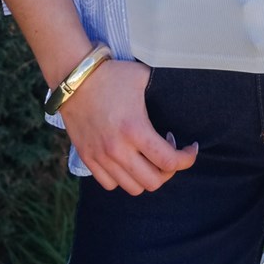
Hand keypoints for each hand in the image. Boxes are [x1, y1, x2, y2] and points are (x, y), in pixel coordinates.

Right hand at [57, 58, 198, 194]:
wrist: (74, 79)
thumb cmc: (112, 75)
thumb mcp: (144, 77)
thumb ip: (165, 89)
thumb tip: (186, 93)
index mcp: (135, 129)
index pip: (170, 162)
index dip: (187, 159)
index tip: (190, 148)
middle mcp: (118, 149)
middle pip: (154, 182)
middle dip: (169, 170)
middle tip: (169, 152)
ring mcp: (101, 156)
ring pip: (133, 188)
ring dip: (147, 176)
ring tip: (148, 157)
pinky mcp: (88, 158)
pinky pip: (110, 184)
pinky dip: (123, 178)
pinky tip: (128, 161)